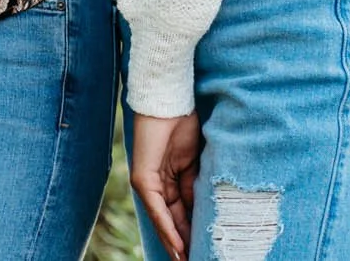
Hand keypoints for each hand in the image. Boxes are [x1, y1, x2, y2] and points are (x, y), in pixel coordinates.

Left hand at [130, 112, 200, 260]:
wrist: (172, 103)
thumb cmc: (186, 126)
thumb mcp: (197, 164)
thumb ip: (197, 187)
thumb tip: (206, 213)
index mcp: (172, 180)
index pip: (183, 214)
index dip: (194, 233)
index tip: (206, 251)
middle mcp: (158, 185)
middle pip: (173, 221)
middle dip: (186, 243)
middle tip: (199, 260)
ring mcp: (148, 182)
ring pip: (163, 220)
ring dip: (176, 243)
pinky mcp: (143, 178)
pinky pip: (157, 208)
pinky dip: (167, 228)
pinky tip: (178, 245)